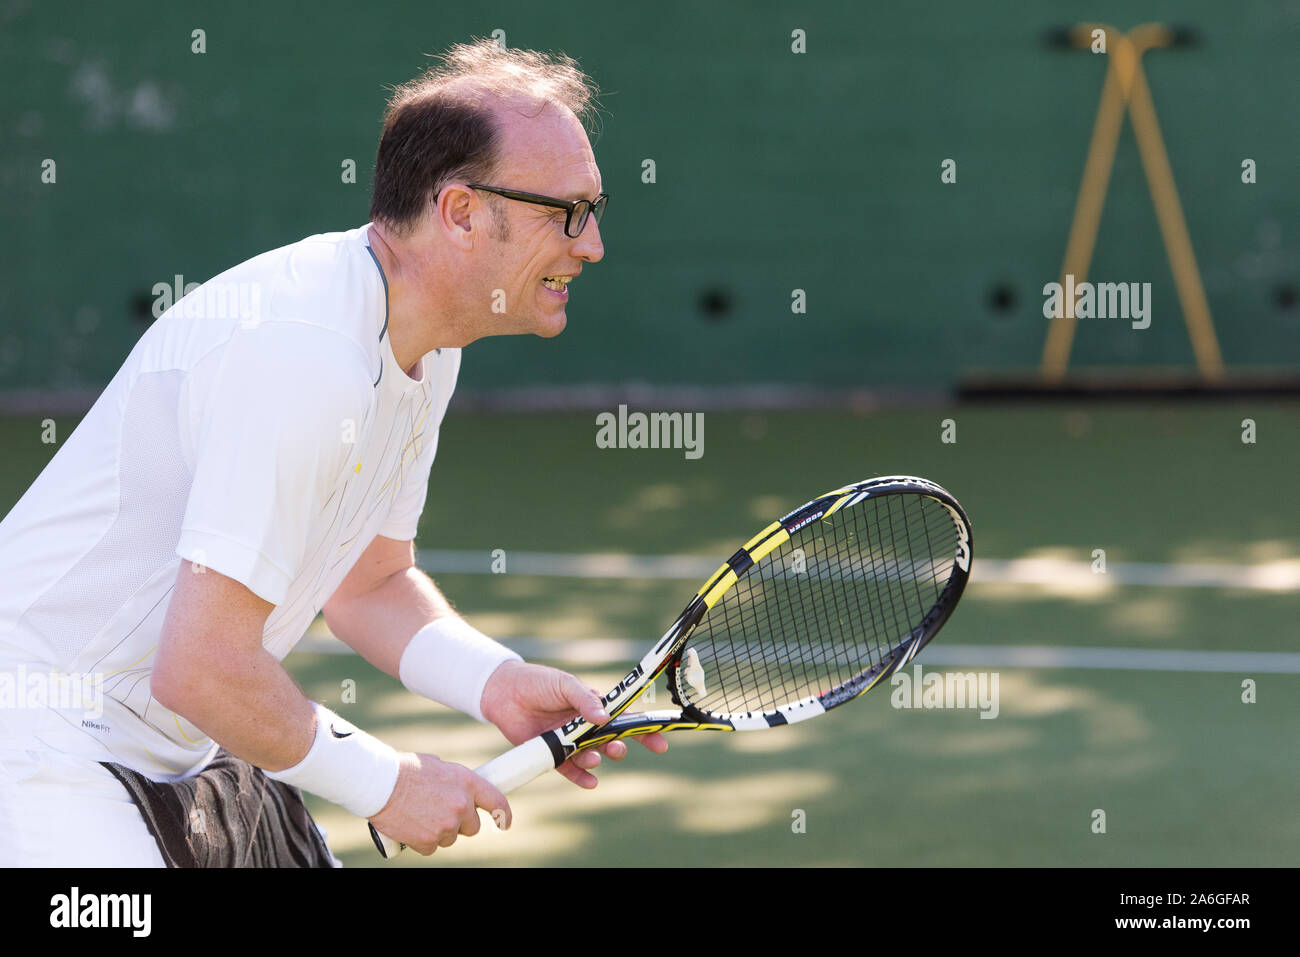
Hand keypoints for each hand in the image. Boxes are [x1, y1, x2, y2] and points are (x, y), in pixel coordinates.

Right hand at [368, 751, 509, 855]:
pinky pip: (431, 847)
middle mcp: (461, 805)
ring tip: (420, 814)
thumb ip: (455, 783)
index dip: (503, 814)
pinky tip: (411, 825)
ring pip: (450, 838)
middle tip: (440, 812)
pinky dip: (422, 840)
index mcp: (467, 782)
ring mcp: (446, 825)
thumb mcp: (439, 767)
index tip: (504, 822)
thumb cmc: (406, 770)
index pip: (496, 801)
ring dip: (439, 831)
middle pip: (472, 827)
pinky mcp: (428, 841)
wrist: (379, 783)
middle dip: (460, 823)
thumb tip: (460, 793)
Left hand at [479, 660, 667, 787]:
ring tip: (594, 759)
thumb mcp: (564, 684)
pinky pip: (569, 769)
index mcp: (592, 706)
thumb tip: (606, 717)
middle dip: (620, 748)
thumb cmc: (537, 682)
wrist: (502, 692)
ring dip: (597, 760)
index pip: (623, 719)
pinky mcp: (550, 752)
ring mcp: (568, 740)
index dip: (641, 730)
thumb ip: (584, 700)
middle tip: (618, 750)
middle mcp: (583, 725)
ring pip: (591, 755)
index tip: (659, 741)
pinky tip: (591, 781)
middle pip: (610, 740)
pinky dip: (581, 777)